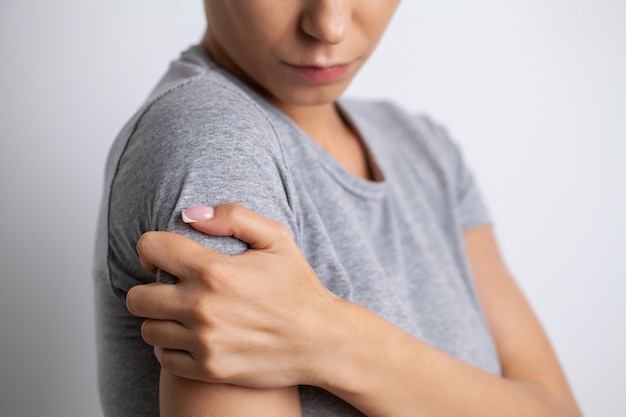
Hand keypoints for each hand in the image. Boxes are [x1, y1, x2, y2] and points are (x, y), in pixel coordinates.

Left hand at [126, 203, 337, 388]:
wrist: (321, 341)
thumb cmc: (298, 287)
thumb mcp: (277, 238)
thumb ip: (233, 217)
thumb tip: (191, 214)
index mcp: (214, 270)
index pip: (149, 248)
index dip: (153, 247)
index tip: (166, 256)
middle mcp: (202, 307)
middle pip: (137, 296)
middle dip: (148, 286)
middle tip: (170, 287)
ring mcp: (204, 342)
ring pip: (147, 329)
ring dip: (160, 319)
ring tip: (183, 313)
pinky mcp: (208, 369)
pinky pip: (163, 358)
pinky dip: (171, 347)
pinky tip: (191, 336)